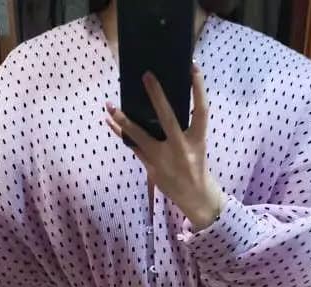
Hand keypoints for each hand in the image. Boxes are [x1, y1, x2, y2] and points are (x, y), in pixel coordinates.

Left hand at [106, 64, 224, 230]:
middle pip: (168, 118)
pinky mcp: (151, 167)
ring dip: (123, 120)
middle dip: (157, 97)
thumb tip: (162, 101)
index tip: (192, 66)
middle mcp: (181, 148)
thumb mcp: (197, 144)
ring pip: (140, 136)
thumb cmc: (194, 163)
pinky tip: (110, 121)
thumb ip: (185, 126)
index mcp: (198, 140)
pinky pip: (133, 146)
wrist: (194, 196)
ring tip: (109, 105)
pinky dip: (121, 133)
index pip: (201, 110)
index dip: (198, 88)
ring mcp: (163, 159)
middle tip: (146, 75)